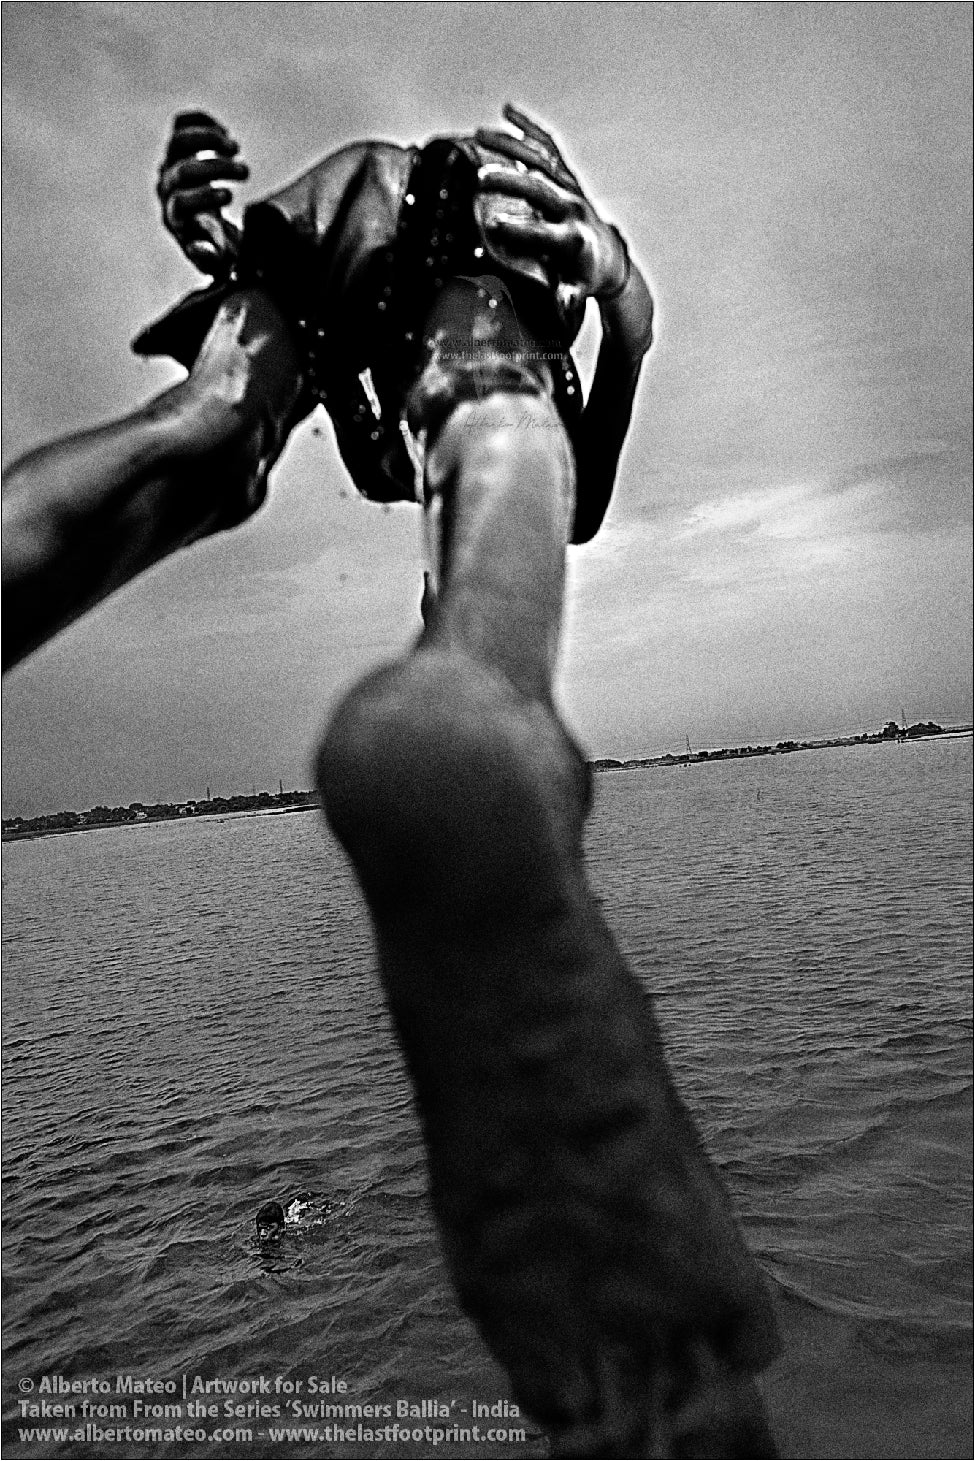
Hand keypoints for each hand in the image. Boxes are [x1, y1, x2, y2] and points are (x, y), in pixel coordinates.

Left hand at [156, 111, 247, 274]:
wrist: (209, 230)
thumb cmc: (220, 248)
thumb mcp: (220, 261)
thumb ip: (210, 259)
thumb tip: (200, 250)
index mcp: (177, 219)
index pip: (181, 204)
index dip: (203, 197)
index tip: (230, 196)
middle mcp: (168, 190)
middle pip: (183, 171)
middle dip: (216, 168)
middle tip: (245, 173)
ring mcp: (170, 164)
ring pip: (178, 141)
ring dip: (208, 139)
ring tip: (235, 148)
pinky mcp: (178, 147)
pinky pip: (181, 123)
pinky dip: (203, 122)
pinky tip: (226, 135)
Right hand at [474, 104, 628, 301]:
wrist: (609, 256)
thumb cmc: (586, 276)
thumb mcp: (578, 290)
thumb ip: (569, 297)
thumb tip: (563, 307)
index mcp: (573, 238)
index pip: (544, 232)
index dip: (520, 228)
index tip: (494, 224)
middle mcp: (573, 206)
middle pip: (541, 188)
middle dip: (511, 181)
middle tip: (480, 177)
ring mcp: (570, 185)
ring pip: (541, 159)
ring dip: (511, 145)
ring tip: (479, 134)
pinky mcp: (567, 173)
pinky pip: (547, 145)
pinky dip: (529, 126)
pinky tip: (507, 111)